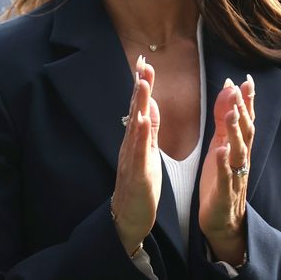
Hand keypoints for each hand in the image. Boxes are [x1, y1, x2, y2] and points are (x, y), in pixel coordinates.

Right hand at [112, 55, 161, 255]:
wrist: (128, 218)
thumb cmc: (139, 187)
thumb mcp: (147, 153)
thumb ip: (150, 130)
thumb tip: (151, 105)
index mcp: (137, 139)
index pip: (141, 106)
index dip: (143, 84)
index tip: (146, 61)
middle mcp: (130, 144)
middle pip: (136, 110)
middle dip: (140, 85)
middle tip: (142, 62)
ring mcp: (132, 157)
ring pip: (136, 126)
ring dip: (139, 103)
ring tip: (142, 82)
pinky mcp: (137, 173)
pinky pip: (139, 151)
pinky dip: (141, 134)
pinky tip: (143, 120)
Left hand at [198, 75, 254, 266]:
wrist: (222, 220)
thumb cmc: (221, 181)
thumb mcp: (221, 146)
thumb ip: (224, 121)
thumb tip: (229, 91)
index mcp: (238, 148)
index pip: (246, 120)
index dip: (247, 101)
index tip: (246, 79)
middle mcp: (241, 160)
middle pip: (246, 132)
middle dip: (243, 110)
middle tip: (239, 89)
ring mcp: (235, 176)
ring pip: (239, 151)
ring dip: (235, 132)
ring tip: (231, 113)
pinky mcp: (225, 193)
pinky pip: (227, 177)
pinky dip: (225, 163)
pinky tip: (221, 150)